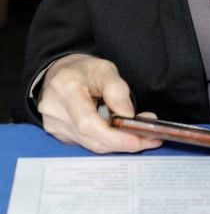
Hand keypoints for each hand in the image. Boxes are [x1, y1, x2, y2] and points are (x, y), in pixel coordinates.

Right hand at [37, 53, 161, 153]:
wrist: (59, 73)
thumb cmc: (81, 69)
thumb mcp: (104, 68)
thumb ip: (117, 89)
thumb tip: (127, 115)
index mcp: (66, 89)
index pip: (88, 123)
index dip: (114, 137)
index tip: (138, 138)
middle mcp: (56, 111)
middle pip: (91, 139)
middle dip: (123, 142)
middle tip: (149, 138)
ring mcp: (55, 125)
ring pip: (91, 144)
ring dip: (118, 143)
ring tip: (141, 135)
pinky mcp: (61, 134)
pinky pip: (88, 143)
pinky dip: (107, 141)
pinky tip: (122, 135)